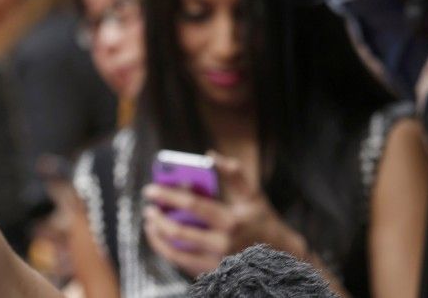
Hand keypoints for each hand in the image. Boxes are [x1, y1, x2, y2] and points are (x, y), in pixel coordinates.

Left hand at [141, 152, 304, 276]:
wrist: (279, 259)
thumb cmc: (263, 223)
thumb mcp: (253, 196)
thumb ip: (233, 173)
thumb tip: (211, 154)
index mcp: (231, 221)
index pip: (193, 206)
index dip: (169, 195)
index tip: (151, 189)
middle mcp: (222, 245)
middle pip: (179, 231)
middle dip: (158, 217)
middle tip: (148, 207)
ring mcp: (215, 262)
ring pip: (176, 251)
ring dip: (158, 235)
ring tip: (149, 221)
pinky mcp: (211, 273)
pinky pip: (180, 263)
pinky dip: (166, 250)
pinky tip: (158, 237)